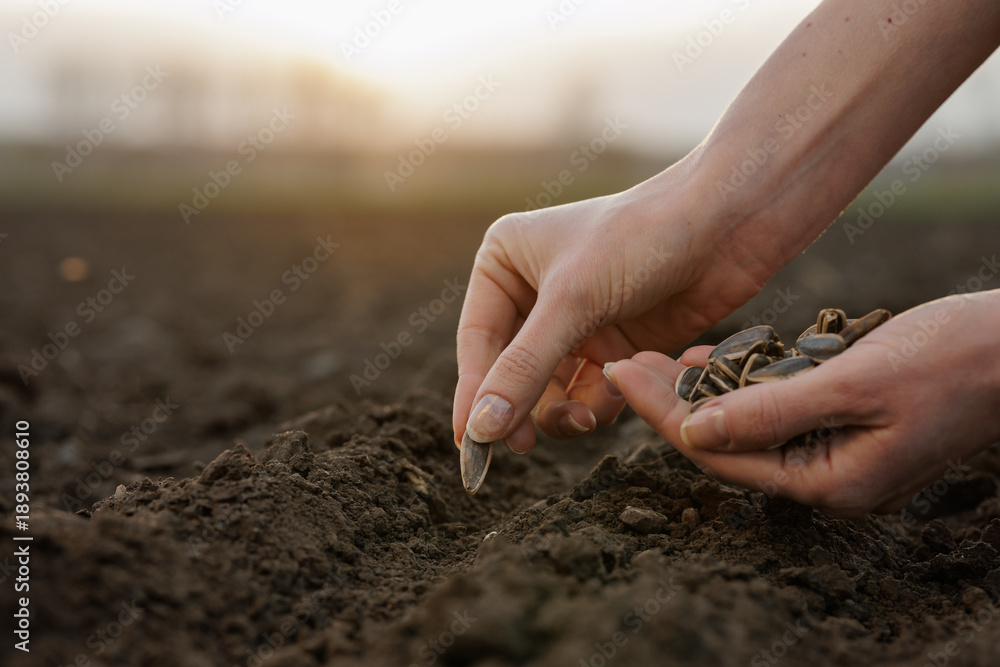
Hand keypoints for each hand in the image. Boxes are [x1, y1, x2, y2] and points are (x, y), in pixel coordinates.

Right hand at [453, 164, 774, 452]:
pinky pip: (590, 390)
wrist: (727, 224)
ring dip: (565, 409)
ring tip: (588, 416)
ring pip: (550, 389)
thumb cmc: (641, 238)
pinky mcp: (615, 341)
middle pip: (511, 372)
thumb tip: (481, 430)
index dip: (474, 394)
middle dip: (524, 406)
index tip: (472, 447)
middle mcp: (534, 292)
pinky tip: (620, 391)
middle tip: (525, 443)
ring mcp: (576, 320)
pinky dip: (600, 401)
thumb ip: (524, 369)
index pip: (478, 342)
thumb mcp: (573, 302)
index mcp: (505, 262)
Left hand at [603, 291, 999, 516]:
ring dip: (703, 392)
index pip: (719, 454)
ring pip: (749, 426)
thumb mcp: (855, 383)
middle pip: (726, 444)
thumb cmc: (952, 360)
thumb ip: (771, 411)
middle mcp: (826, 479)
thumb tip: (690, 435)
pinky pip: (778, 410)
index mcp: (827, 484)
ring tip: (655, 358)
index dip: (662, 415)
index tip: (620, 372)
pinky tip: (711, 358)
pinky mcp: (844, 425)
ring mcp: (836, 453)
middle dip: (671, 405)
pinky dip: (744, 384)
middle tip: (624, 360)